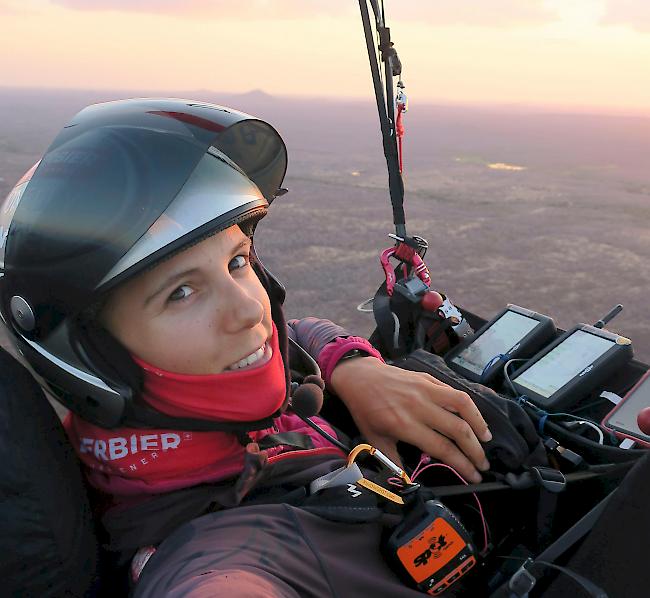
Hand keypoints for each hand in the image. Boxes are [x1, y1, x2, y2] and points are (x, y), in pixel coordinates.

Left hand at [329, 357, 491, 482]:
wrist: (359, 377)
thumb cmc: (366, 410)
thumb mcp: (375, 440)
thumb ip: (394, 461)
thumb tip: (410, 481)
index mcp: (405, 425)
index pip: (442, 448)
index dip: (462, 464)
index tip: (474, 476)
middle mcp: (419, 407)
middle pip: (458, 430)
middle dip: (475, 450)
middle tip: (483, 463)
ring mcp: (426, 389)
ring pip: (462, 405)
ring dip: (479, 423)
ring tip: (487, 439)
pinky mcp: (428, 378)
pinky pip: (454, 392)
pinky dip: (468, 406)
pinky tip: (473, 417)